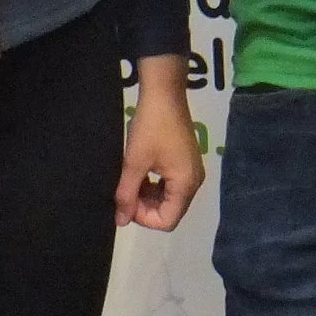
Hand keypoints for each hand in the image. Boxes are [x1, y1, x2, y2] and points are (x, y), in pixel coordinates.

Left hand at [118, 67, 206, 230]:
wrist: (164, 94)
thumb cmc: (150, 128)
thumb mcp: (134, 163)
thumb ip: (126, 195)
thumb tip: (121, 221)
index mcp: (186, 184)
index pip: (167, 221)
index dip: (143, 218)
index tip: (126, 201)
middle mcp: (194, 181)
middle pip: (170, 211)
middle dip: (145, 207)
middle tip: (125, 191)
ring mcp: (192, 171)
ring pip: (169, 199)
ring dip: (148, 196)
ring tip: (131, 180)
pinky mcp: (186, 162)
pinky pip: (171, 185)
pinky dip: (155, 186)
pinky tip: (141, 173)